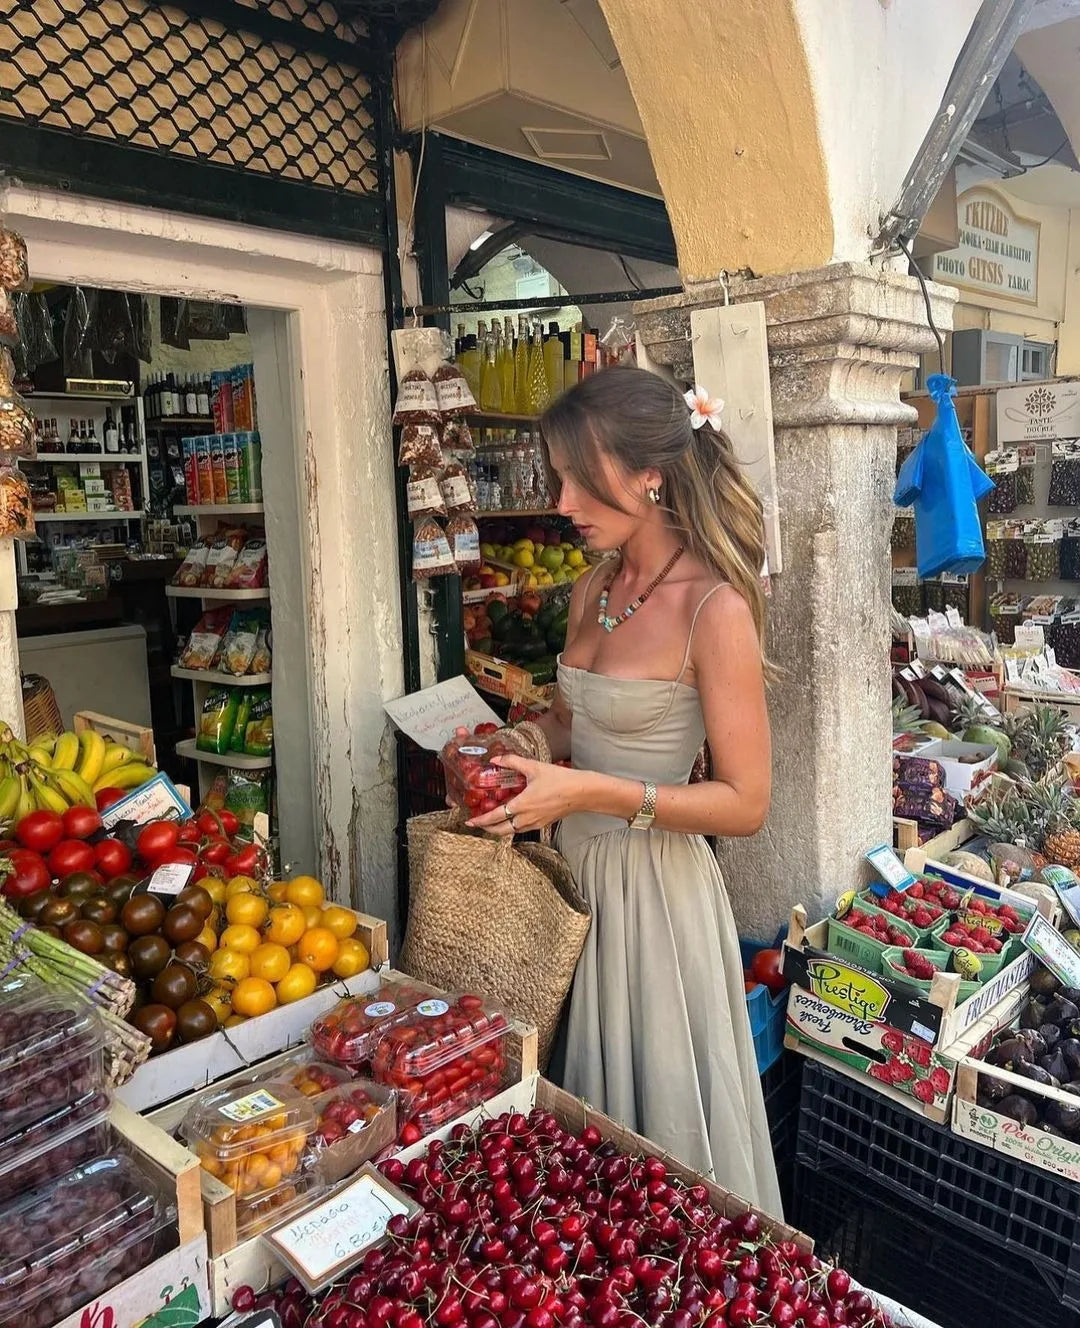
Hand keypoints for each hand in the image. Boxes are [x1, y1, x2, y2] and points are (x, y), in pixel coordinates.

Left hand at [466, 754, 583, 835]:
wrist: (581, 792)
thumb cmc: (559, 779)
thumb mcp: (534, 767)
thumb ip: (513, 762)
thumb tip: (496, 759)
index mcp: (522, 805)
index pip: (495, 817)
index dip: (481, 820)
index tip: (470, 821)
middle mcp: (526, 818)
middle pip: (500, 830)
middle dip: (487, 829)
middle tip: (477, 824)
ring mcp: (535, 823)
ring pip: (511, 831)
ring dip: (499, 829)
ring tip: (491, 823)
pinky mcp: (542, 823)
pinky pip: (522, 829)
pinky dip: (512, 827)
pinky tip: (511, 819)